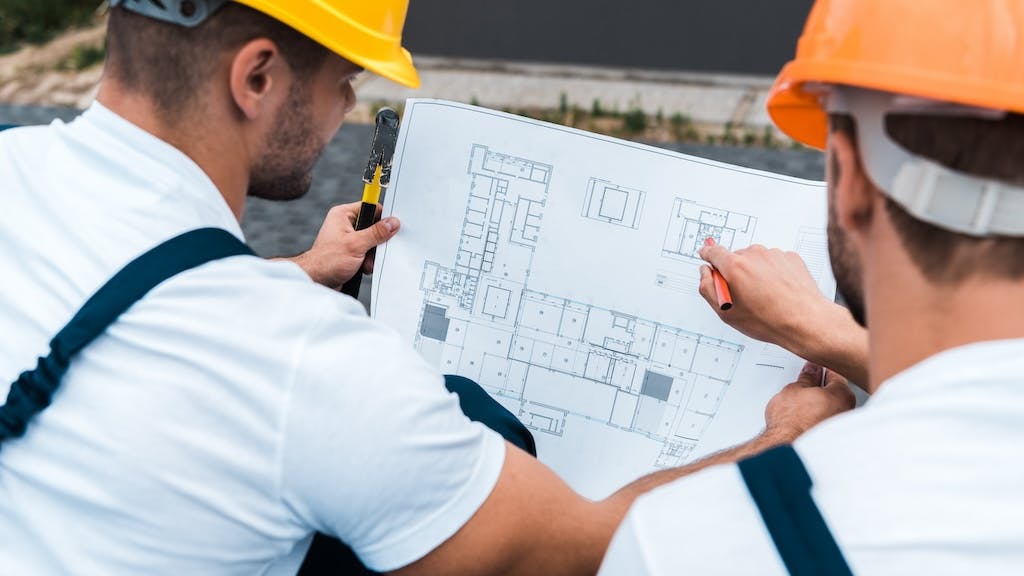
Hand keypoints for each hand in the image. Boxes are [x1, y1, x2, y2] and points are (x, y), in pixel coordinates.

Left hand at [286, 202, 399, 289]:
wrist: (317, 281)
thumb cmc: (327, 262)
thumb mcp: (356, 245)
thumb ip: (376, 233)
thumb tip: (392, 223)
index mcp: (343, 215)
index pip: (370, 208)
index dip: (382, 217)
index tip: (391, 226)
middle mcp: (345, 224)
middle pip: (373, 226)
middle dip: (377, 242)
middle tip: (374, 250)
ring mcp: (348, 238)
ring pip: (372, 241)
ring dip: (373, 254)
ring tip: (365, 263)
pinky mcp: (350, 251)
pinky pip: (367, 251)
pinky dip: (369, 260)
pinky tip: (363, 267)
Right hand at [698, 243, 869, 386]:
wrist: (806, 321)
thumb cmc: (768, 320)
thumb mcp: (726, 313)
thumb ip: (707, 288)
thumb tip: (705, 273)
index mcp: (735, 266)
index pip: (713, 252)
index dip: (707, 255)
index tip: (706, 256)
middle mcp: (754, 254)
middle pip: (735, 258)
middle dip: (735, 272)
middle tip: (742, 294)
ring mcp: (774, 254)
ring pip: (756, 260)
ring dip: (755, 273)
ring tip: (764, 296)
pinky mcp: (790, 258)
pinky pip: (774, 262)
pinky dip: (773, 273)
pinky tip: (778, 291)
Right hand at [764, 362, 854, 440]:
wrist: (787, 446)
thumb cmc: (792, 422)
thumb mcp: (794, 389)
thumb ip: (807, 377)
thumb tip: (812, 371)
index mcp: (843, 394)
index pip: (834, 373)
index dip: (820, 369)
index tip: (813, 369)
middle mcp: (849, 410)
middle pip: (836, 393)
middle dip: (823, 389)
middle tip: (805, 388)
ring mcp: (842, 426)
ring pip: (832, 409)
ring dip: (821, 406)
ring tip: (802, 407)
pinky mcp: (834, 439)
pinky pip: (827, 423)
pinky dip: (819, 420)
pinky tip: (805, 421)